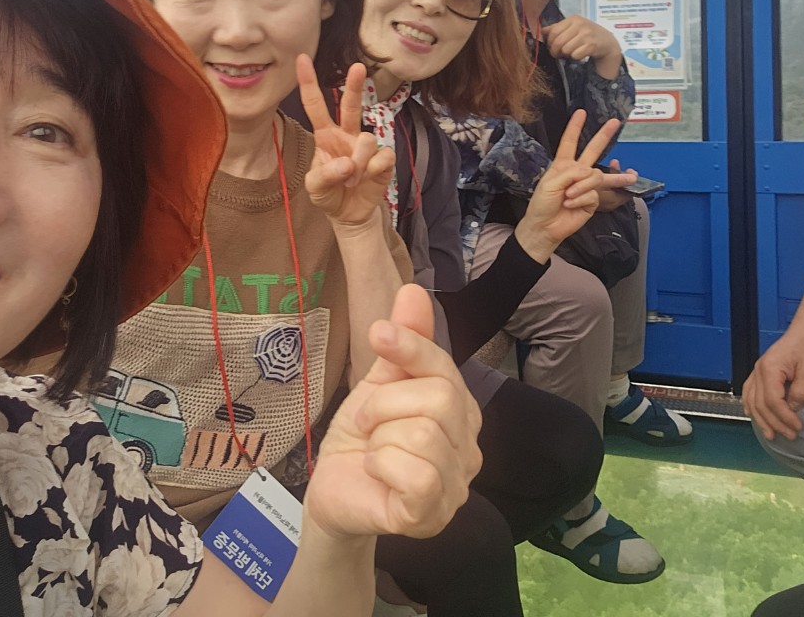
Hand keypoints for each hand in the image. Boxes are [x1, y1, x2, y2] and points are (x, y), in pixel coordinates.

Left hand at [297, 56, 395, 230]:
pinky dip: (373, 170)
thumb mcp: (315, 187)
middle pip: (351, 105)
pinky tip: (368, 179)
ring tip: (352, 180)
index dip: (308, 82)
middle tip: (358, 67)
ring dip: (358, 162)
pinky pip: (383, 156)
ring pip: (366, 139)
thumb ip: (325, 175)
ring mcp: (366, 146)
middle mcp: (346, 135)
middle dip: (354, 86)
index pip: (315, 105)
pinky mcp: (384, 159)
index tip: (302, 59)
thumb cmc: (329, 194)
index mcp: (325, 136)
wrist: (350, 214)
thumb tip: (348, 163)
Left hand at [306, 284, 482, 540]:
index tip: (378, 334)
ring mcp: (456, 486)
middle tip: (366, 422)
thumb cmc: (363, 438)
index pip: (446, 367)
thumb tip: (414, 289)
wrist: (334, 491)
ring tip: (373, 451)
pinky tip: (377, 474)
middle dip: (385, 403)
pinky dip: (384, 466)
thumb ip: (405, 341)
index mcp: (462, 412)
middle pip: (439, 398)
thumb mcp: (380, 382)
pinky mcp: (433, 515)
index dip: (411, 346)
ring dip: (380, 439)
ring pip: (424, 435)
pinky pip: (417, 474)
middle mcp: (470, 449)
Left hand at [514, 112, 631, 262]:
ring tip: (570, 196)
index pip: (569, 142)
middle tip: (615, 122)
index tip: (581, 112)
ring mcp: (586, 186)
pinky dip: (580, 199)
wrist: (545, 226)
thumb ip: (571, 173)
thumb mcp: (550, 183)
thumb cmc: (542, 204)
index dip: (575, 127)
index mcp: (562, 165)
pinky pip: (593, 194)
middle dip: (604, 136)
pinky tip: (571, 205)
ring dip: (581, 187)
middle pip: (593, 150)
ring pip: (597, 175)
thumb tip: (589, 172)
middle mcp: (576, 173)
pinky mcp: (592, 200)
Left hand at [544, 15, 622, 78]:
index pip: (553, 32)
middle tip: (559, 54)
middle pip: (558, 42)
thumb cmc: (588, 35)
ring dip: (566, 55)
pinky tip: (580, 54)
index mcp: (573, 19)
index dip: (550, 43)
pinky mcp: (592, 45)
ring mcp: (587, 34)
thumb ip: (557, 28)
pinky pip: (575, 55)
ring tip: (571, 53)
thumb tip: (541, 30)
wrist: (608, 43)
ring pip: (566, 49)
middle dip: (556, 51)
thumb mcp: (574, 28)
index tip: (552, 47)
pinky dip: (575, 57)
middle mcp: (580, 24)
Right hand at [742, 323, 803, 440]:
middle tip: (791, 435)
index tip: (798, 427)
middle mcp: (759, 370)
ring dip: (762, 420)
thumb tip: (793, 408)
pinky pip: (749, 393)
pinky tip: (754, 416)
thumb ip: (802, 391)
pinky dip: (751, 407)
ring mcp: (757, 371)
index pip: (772, 400)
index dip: (784, 417)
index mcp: (770, 368)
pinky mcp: (761, 373)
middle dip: (775, 423)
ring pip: (752, 401)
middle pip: (760, 404)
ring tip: (772, 435)